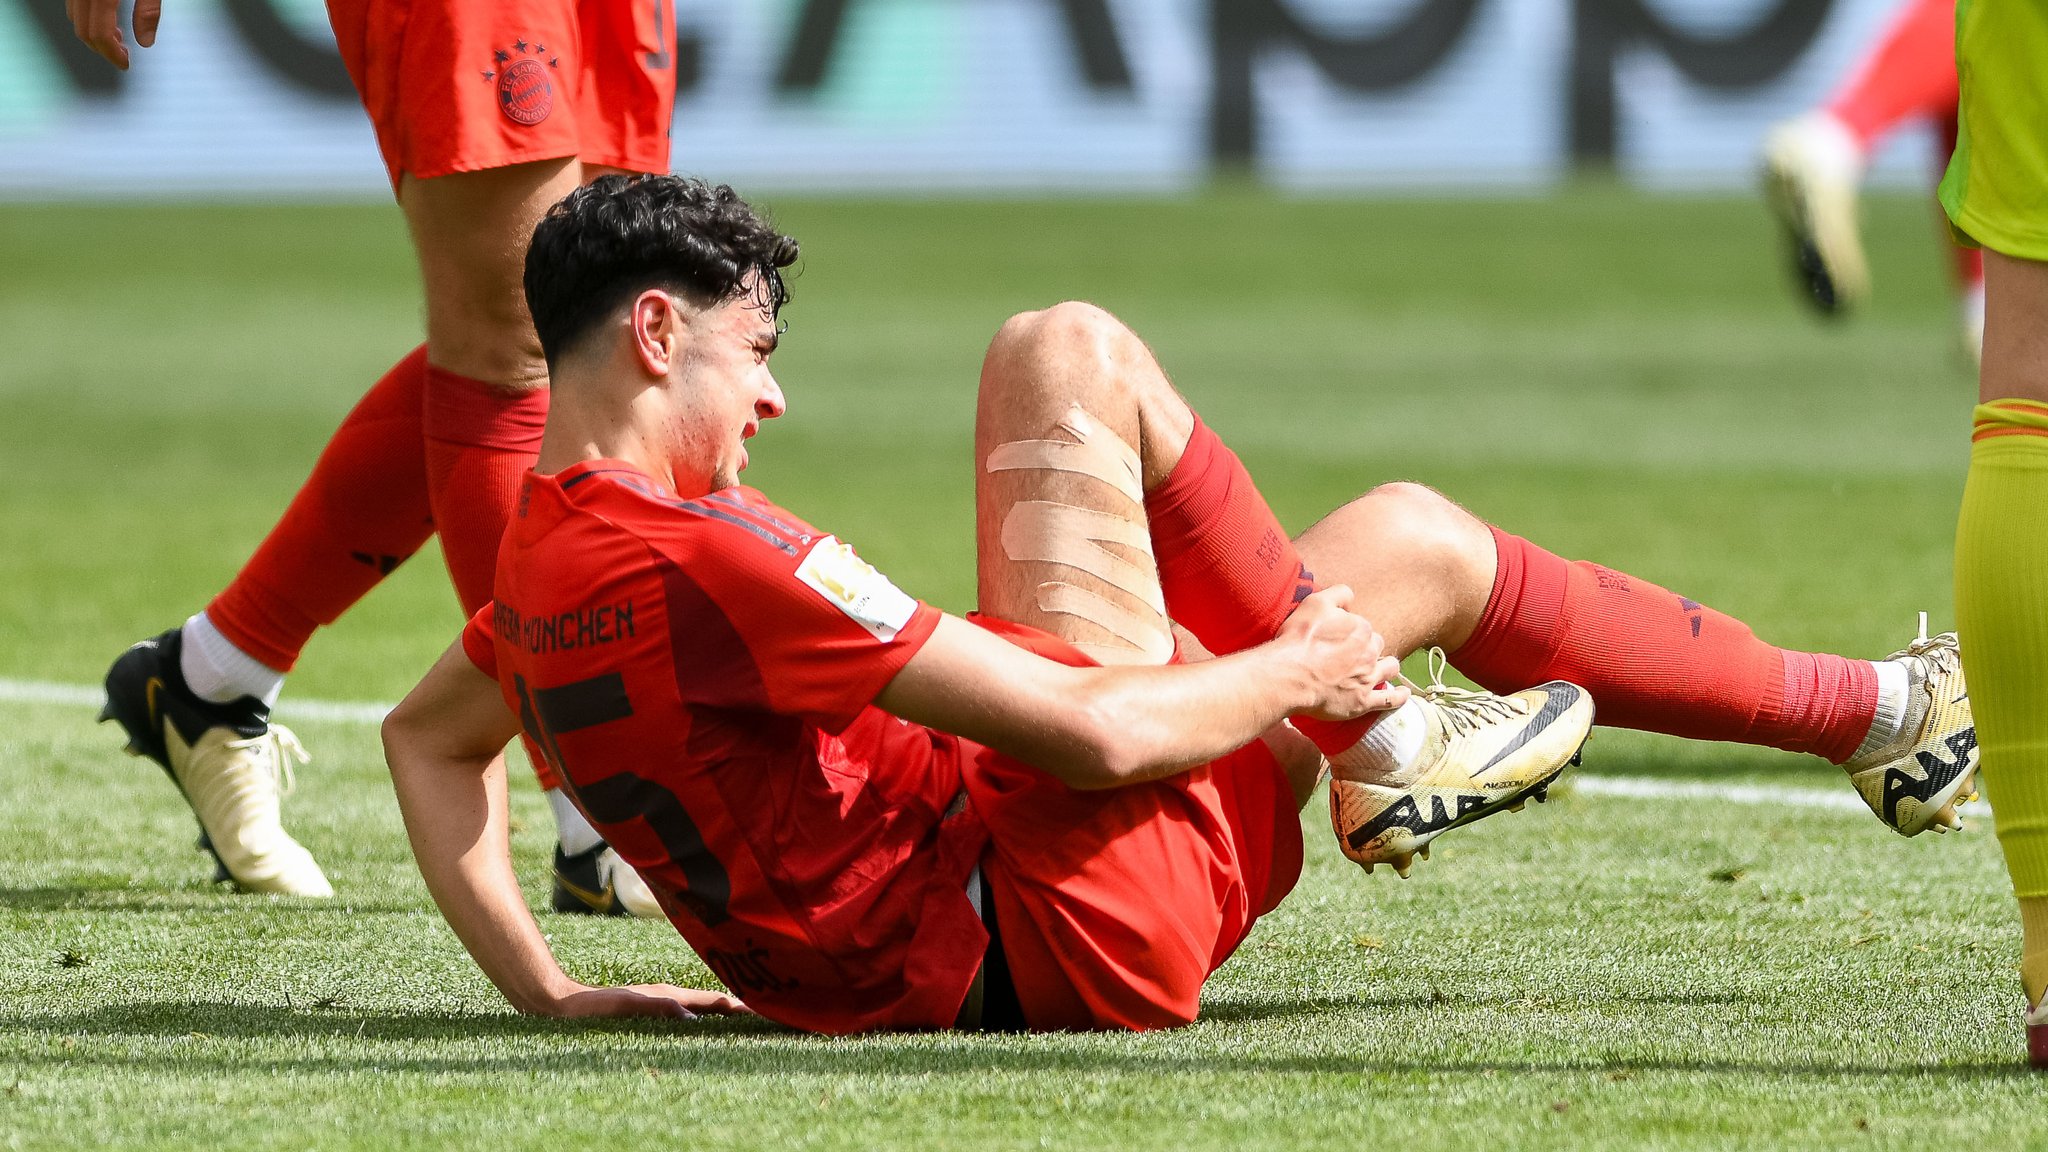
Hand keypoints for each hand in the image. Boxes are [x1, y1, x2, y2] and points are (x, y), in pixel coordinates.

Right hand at [68, 0, 161, 69]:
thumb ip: (149, 10)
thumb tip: (146, 41)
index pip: (100, 33)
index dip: (112, 53)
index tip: (124, 63)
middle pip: (83, 29)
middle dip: (102, 48)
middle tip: (122, 53)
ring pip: (74, 16)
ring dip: (92, 32)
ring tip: (117, 36)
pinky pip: (73, 4)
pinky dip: (86, 17)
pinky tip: (104, 17)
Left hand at [545, 983, 751, 1020]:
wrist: (560, 1005)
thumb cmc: (590, 1007)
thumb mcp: (626, 1006)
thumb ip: (659, 1008)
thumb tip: (694, 1018)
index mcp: (669, 995)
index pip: (716, 1001)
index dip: (743, 1006)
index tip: (771, 1008)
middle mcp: (670, 997)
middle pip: (715, 1002)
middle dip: (743, 1006)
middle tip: (772, 1012)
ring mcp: (661, 1003)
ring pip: (703, 1007)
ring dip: (726, 1012)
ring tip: (749, 1018)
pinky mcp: (650, 1011)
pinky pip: (688, 1014)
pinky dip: (706, 1018)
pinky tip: (708, 1026)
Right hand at [1278, 585, 1408, 720]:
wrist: (1290, 676)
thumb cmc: (1300, 639)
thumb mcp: (1315, 603)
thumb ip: (1338, 594)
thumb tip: (1350, 595)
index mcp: (1361, 628)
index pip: (1364, 626)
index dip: (1351, 631)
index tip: (1338, 636)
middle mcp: (1370, 652)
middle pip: (1377, 646)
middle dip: (1369, 648)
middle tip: (1352, 653)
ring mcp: (1369, 678)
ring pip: (1390, 668)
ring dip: (1388, 666)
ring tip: (1383, 668)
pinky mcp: (1363, 701)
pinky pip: (1389, 700)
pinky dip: (1399, 696)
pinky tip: (1403, 694)